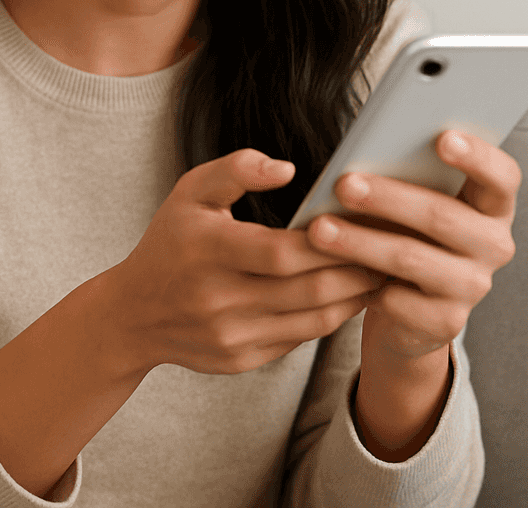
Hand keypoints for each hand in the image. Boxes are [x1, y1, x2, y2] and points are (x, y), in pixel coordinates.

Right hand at [102, 148, 384, 375]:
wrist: (132, 315)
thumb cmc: (171, 242)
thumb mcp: (190, 191)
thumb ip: (237, 169)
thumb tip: (288, 169)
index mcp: (206, 251)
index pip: (280, 252)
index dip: (329, 241)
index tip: (367, 221)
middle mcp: (217, 299)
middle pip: (307, 290)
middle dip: (357, 269)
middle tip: (395, 246)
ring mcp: (230, 335)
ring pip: (312, 320)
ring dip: (355, 297)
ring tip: (386, 270)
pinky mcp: (241, 359)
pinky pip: (300, 339)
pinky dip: (332, 317)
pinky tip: (353, 295)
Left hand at [303, 130, 518, 362]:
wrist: (410, 310)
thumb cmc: (410, 235)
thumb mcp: (416, 205)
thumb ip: (409, 179)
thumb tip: (362, 156)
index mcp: (494, 206)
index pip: (503, 177)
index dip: (477, 156)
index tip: (441, 137)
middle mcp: (495, 245)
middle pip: (443, 216)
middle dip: (388, 198)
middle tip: (343, 185)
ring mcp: (474, 286)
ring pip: (412, 258)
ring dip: (359, 242)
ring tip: (319, 229)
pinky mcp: (448, 321)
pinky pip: (399, 300)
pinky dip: (362, 283)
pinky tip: (334, 273)